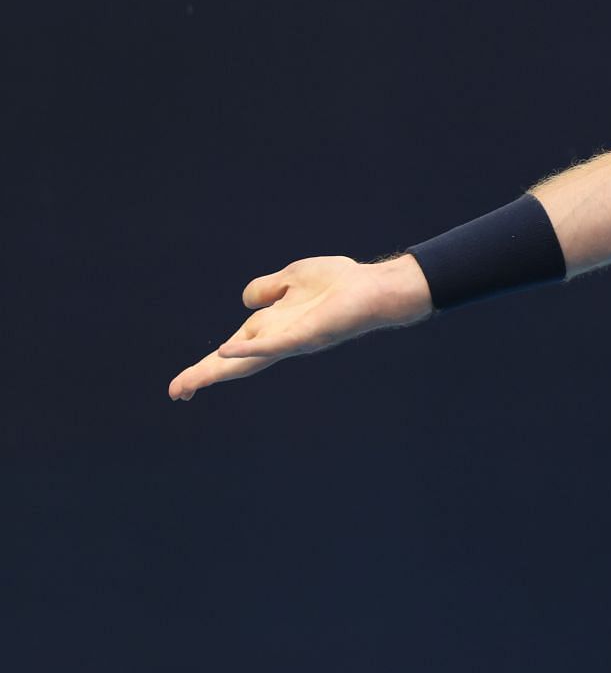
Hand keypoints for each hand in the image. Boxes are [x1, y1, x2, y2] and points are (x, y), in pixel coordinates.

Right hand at [169, 255, 433, 400]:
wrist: (372, 287)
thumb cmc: (338, 283)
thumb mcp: (291, 279)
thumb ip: (266, 290)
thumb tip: (247, 302)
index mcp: (271, 327)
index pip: (232, 350)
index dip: (208, 365)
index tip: (181, 387)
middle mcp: (277, 338)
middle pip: (233, 363)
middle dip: (204, 376)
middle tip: (176, 393)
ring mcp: (290, 339)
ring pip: (247, 360)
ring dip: (217, 371)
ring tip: (189, 384)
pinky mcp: (305, 335)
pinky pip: (273, 345)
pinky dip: (248, 349)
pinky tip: (225, 351)